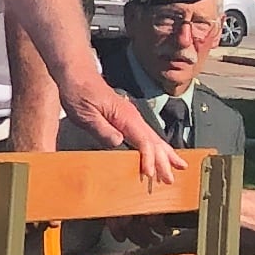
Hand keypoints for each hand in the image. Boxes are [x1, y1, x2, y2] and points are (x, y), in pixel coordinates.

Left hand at [64, 68, 175, 182]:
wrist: (76, 75)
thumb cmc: (79, 92)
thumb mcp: (85, 114)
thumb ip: (102, 129)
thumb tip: (118, 142)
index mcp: (124, 116)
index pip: (143, 140)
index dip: (148, 158)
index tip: (150, 174)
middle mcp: (132, 117)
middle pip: (154, 141)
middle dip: (164, 160)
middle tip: (170, 179)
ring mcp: (131, 118)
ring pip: (153, 138)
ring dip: (165, 154)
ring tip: (178, 167)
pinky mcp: (127, 119)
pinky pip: (146, 136)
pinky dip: (156, 147)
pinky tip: (161, 154)